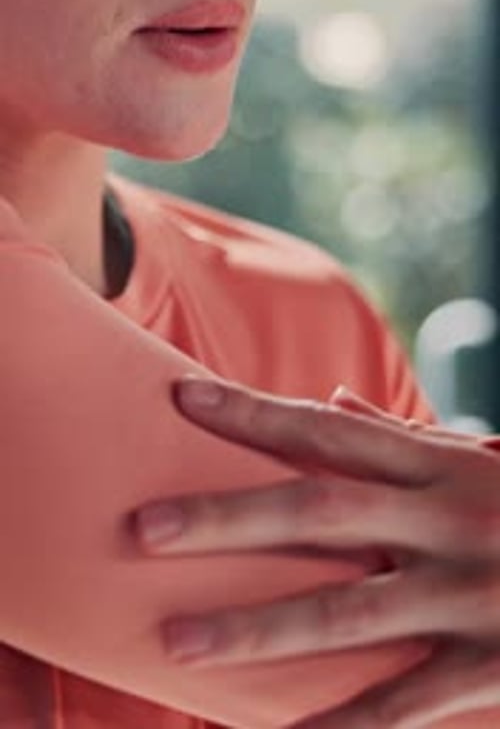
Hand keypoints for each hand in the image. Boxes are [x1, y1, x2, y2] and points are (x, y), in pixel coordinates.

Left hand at [135, 378, 499, 728]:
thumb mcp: (482, 460)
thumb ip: (405, 436)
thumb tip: (332, 402)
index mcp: (436, 465)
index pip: (325, 431)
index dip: (252, 413)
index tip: (181, 397)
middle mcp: (443, 519)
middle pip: (318, 510)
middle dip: (229, 517)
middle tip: (144, 526)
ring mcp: (466, 593)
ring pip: (344, 611)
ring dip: (256, 628)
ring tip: (178, 639)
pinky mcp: (490, 665)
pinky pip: (401, 705)